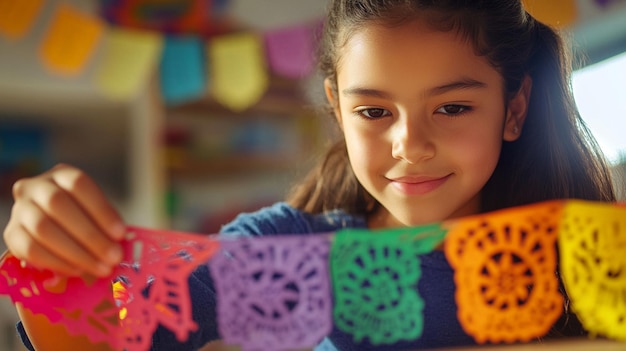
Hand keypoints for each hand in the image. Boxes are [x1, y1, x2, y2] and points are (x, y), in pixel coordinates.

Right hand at [3, 164, 125, 276]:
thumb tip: (120, 243)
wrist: (53, 224)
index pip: (79, 184)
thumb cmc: (82, 216)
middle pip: (59, 205)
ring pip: (43, 229)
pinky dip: (57, 262)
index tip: (120, 233)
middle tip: (113, 257)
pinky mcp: (12, 234)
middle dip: (90, 235)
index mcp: (61, 174)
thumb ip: (105, 222)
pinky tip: (78, 270)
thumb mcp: (96, 210)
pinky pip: (30, 250)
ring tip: (100, 268)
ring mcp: (20, 210)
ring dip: (76, 252)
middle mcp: (35, 187)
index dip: (101, 209)